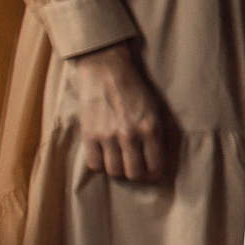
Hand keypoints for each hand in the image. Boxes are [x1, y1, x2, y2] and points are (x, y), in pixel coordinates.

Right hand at [71, 40, 168, 182]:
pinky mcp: (89, 134)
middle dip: (136, 173)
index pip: (155, 165)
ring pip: (114, 171)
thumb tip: (155, 160)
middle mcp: (130, 135)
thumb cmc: (134, 89)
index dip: (153, 172)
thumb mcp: (154, 110)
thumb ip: (155, 134)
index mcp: (150, 128)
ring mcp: (108, 136)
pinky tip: (104, 155)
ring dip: (117, 169)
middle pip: (134, 173)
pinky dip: (100, 163)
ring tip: (119, 160)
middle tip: (134, 167)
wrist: (107, 71)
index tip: (151, 171)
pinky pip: (94, 164)